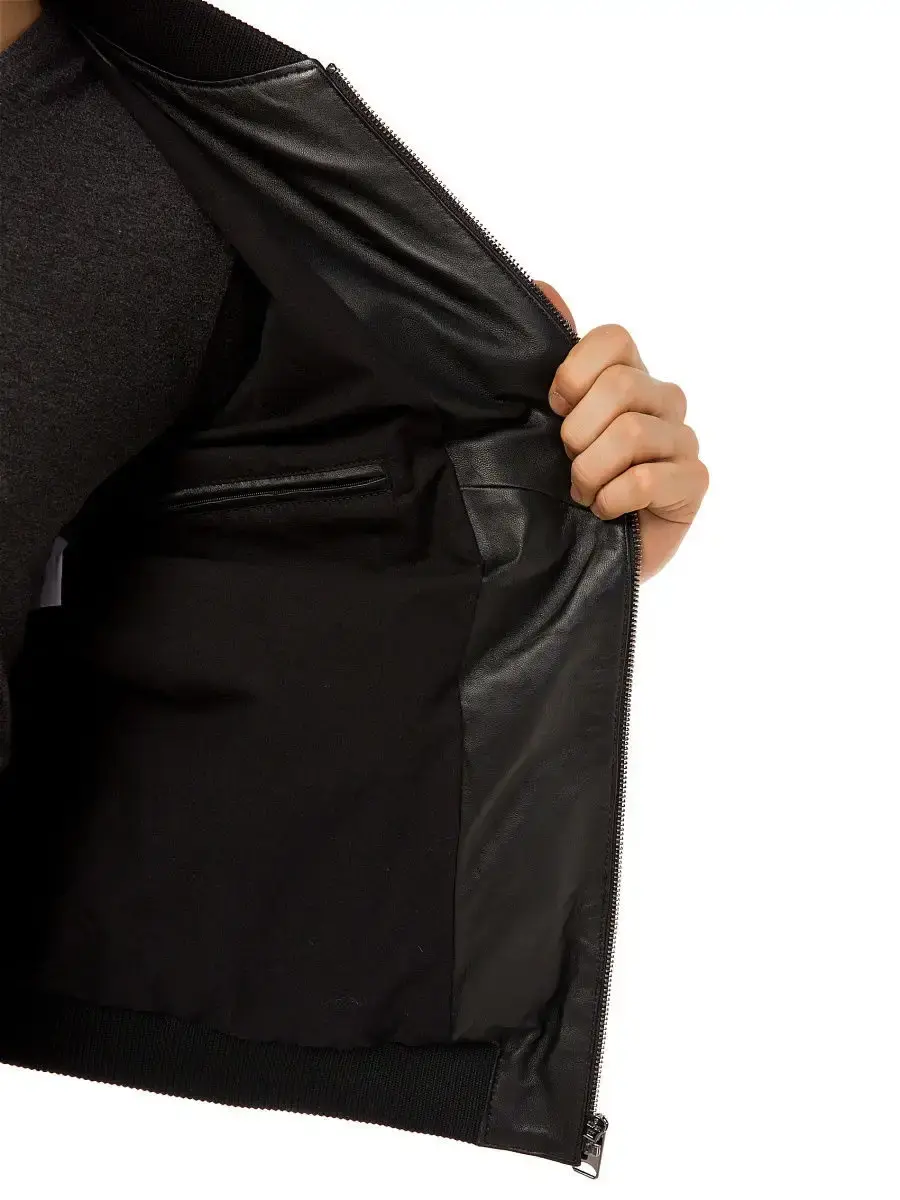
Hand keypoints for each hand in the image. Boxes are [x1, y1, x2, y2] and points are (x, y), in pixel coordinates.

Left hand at [534, 281, 707, 581]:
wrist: (569, 554)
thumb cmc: (553, 485)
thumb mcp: (536, 419)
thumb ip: (543, 355)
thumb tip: (543, 287)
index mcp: (625, 375)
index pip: (614, 339)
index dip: (573, 375)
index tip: (552, 410)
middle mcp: (661, 399)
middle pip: (622, 386)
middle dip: (578, 434)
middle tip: (567, 463)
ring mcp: (682, 441)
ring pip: (634, 432)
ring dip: (591, 472)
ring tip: (581, 494)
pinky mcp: (694, 482)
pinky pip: (653, 477)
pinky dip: (615, 498)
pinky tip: (605, 512)